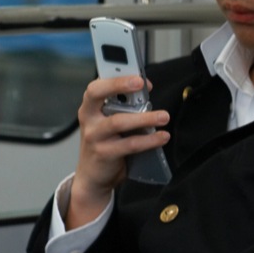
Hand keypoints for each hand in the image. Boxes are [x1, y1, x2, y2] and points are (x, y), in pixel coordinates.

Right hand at [69, 75, 169, 229]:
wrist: (93, 175)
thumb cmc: (106, 142)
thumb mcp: (111, 121)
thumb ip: (125, 106)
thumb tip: (146, 90)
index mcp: (90, 107)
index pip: (96, 86)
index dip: (116, 78)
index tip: (138, 77)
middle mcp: (89, 119)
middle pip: (97, 94)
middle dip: (119, 85)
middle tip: (142, 85)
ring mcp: (94, 136)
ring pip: (119, 121)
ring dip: (145, 118)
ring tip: (164, 117)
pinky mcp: (104, 153)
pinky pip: (130, 144)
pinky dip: (149, 140)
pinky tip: (162, 137)